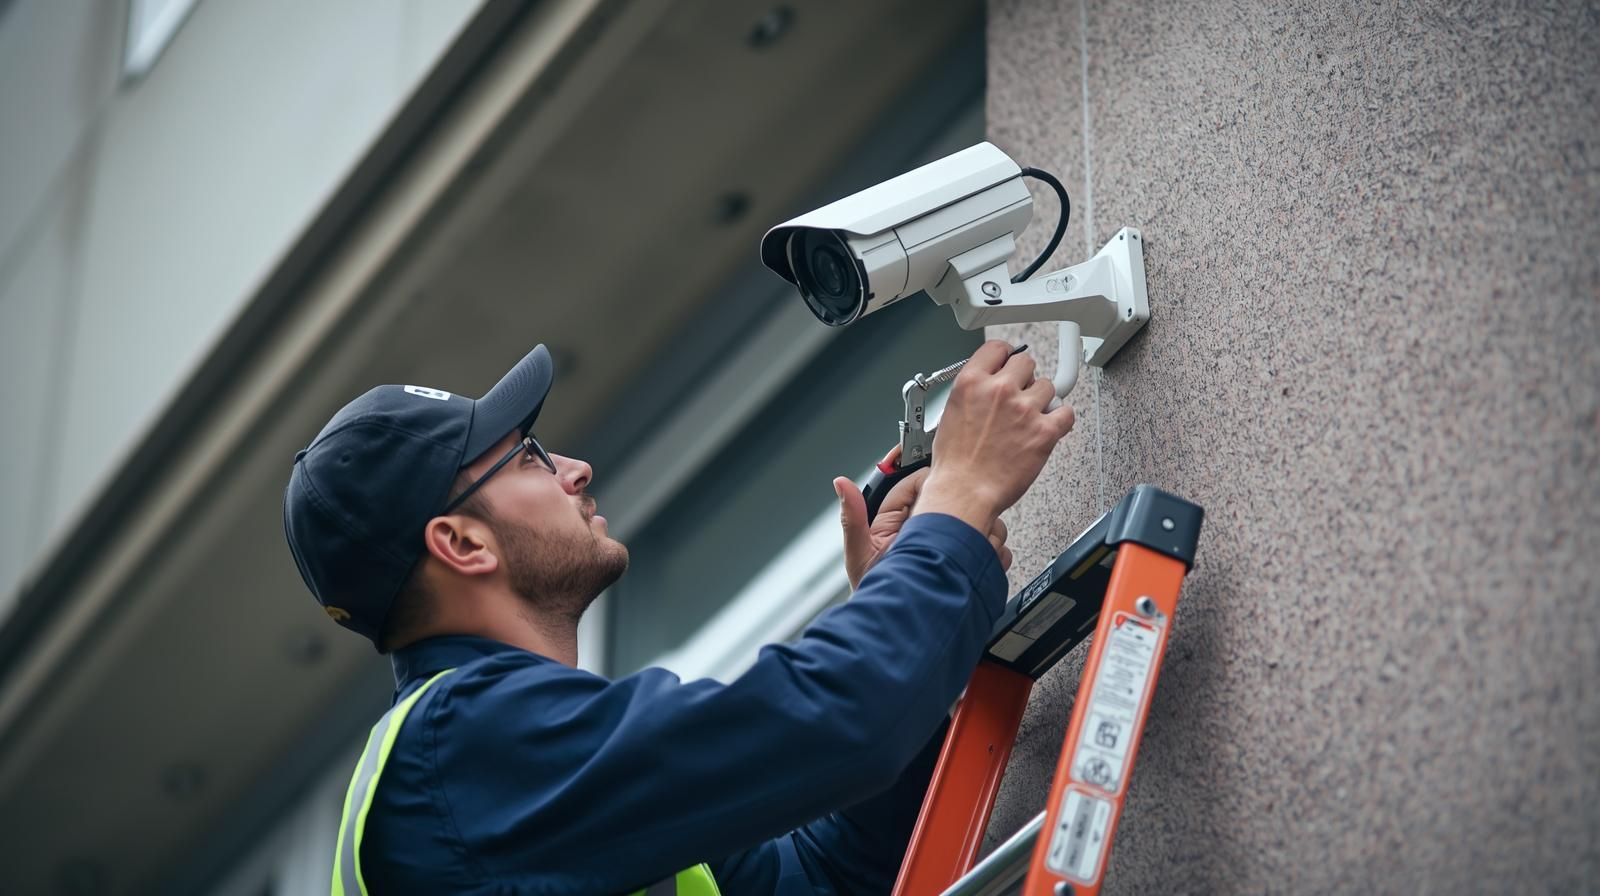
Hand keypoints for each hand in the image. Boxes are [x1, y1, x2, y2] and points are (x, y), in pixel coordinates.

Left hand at [836, 469, 1011, 588]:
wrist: (907, 631)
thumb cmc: (880, 596)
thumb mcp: (861, 557)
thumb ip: (853, 519)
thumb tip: (841, 483)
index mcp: (899, 521)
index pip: (919, 484)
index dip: (930, 478)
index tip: (941, 474)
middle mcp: (928, 530)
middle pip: (954, 498)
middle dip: (963, 507)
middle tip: (962, 521)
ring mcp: (953, 547)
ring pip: (978, 519)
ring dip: (981, 529)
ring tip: (971, 545)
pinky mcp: (972, 563)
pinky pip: (992, 546)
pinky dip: (994, 551)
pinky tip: (983, 559)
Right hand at [913, 340, 1075, 533]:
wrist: (963, 493)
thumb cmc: (954, 464)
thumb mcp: (949, 414)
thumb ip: (972, 393)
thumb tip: (985, 387)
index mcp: (971, 382)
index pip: (998, 348)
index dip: (1006, 357)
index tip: (1009, 364)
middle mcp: (999, 390)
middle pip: (1027, 364)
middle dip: (1024, 379)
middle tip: (1019, 396)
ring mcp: (1024, 409)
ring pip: (1047, 387)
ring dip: (1041, 401)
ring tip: (1028, 420)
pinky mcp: (1044, 431)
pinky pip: (1066, 413)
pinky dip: (1061, 419)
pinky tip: (1049, 427)